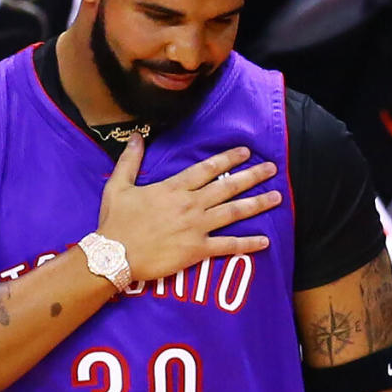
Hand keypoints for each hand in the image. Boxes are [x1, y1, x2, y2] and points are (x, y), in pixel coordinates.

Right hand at [97, 133, 280, 281]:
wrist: (115, 255)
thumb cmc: (115, 222)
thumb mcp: (118, 186)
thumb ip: (130, 160)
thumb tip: (137, 136)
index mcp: (174, 188)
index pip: (207, 169)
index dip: (228, 159)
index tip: (246, 152)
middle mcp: (190, 205)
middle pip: (228, 187)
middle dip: (253, 176)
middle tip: (272, 169)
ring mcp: (196, 228)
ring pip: (234, 212)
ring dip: (257, 204)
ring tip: (277, 197)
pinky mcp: (197, 250)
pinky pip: (228, 246)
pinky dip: (247, 244)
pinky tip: (265, 241)